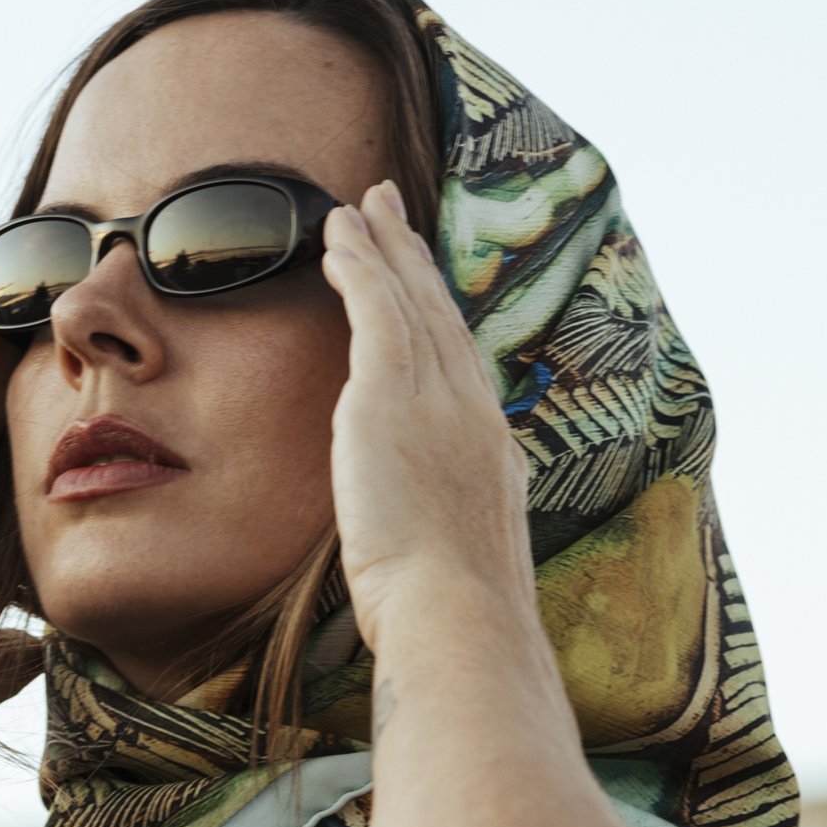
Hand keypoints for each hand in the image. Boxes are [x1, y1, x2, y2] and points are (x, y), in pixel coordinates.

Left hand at [320, 183, 544, 674]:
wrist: (461, 618)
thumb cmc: (454, 621)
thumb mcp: (457, 575)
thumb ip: (441, 547)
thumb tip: (426, 570)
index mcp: (490, 456)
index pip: (460, 369)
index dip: (440, 320)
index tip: (423, 287)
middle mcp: (473, 415)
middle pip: (442, 319)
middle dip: (415, 262)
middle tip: (393, 212)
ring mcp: (439, 401)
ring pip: (409, 302)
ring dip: (383, 247)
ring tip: (359, 205)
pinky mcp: (394, 397)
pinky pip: (376, 310)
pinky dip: (359, 267)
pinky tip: (336, 235)